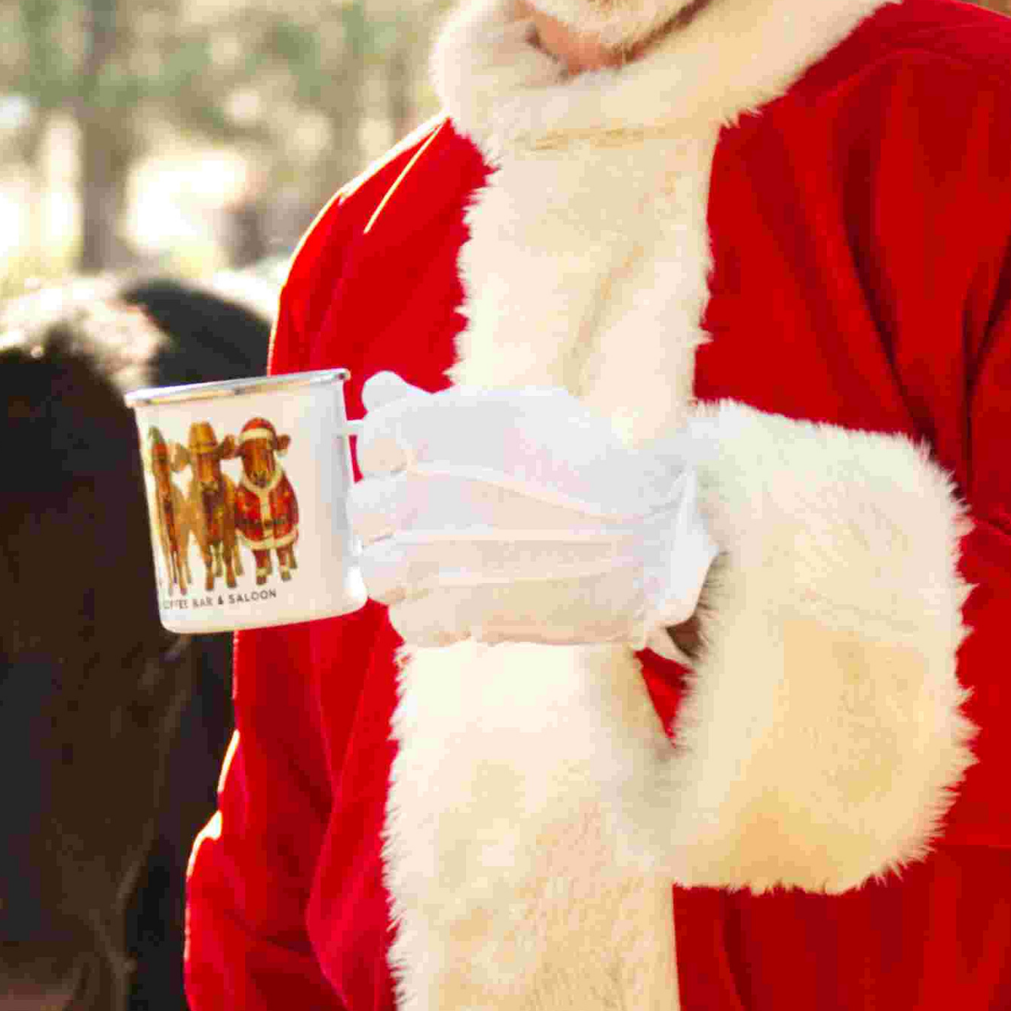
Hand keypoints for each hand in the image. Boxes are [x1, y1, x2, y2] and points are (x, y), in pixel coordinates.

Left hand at [349, 373, 716, 650]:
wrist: (646, 539)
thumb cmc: (588, 465)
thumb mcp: (519, 411)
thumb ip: (438, 406)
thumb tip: (379, 390)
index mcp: (430, 432)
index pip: (370, 441)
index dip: (396, 455)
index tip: (425, 466)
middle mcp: (419, 492)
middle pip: (365, 508)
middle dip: (396, 512)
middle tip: (440, 517)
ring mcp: (430, 558)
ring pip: (375, 568)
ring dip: (404, 566)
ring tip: (447, 561)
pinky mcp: (451, 615)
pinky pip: (406, 620)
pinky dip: (428, 615)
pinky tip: (463, 595)